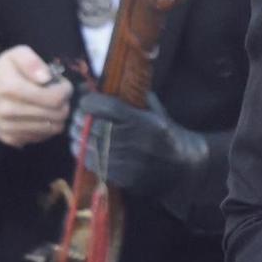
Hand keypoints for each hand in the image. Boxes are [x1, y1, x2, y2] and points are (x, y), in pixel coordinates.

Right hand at [0, 45, 70, 147]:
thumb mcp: (13, 56)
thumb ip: (31, 61)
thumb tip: (46, 78)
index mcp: (10, 88)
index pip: (54, 98)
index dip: (65, 91)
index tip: (62, 85)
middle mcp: (8, 111)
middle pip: (57, 114)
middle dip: (64, 103)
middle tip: (58, 95)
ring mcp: (9, 128)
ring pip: (53, 128)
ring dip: (58, 116)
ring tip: (50, 105)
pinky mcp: (11, 139)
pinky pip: (43, 137)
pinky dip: (47, 127)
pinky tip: (39, 115)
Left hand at [73, 92, 208, 196]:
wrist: (183, 167)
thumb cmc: (166, 133)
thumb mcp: (155, 110)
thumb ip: (130, 97)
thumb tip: (97, 84)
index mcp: (144, 121)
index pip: (105, 106)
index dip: (89, 101)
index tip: (87, 100)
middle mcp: (135, 141)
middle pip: (92, 125)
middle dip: (80, 118)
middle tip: (80, 115)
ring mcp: (127, 162)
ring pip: (87, 145)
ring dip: (78, 136)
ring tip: (81, 131)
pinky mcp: (121, 177)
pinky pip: (91, 163)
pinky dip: (83, 153)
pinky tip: (87, 147)